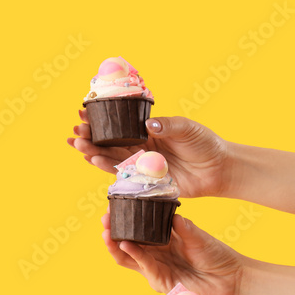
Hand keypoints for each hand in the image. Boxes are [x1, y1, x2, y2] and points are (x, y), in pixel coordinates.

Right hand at [69, 113, 232, 197]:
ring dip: (94, 151)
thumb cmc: (205, 144)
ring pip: (112, 158)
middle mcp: (141, 148)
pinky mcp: (146, 182)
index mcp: (148, 131)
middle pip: (111, 142)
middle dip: (91, 136)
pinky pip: (123, 176)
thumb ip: (167, 125)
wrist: (219, 169)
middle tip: (75, 131)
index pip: (120, 124)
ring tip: (78, 145)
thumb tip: (147, 125)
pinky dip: (107, 168)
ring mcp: (142, 165)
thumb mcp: (187, 129)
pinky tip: (93, 161)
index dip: (101, 119)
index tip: (83, 112)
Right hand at [102, 213, 245, 294]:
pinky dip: (134, 255)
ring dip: (115, 245)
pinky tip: (125, 245)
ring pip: (128, 257)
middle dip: (113, 231)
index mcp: (162, 239)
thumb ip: (184, 228)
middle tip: (104, 218)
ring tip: (106, 232)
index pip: (138, 227)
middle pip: (126, 242)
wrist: (231, 280)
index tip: (115, 204)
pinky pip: (144, 266)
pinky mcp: (160, 281)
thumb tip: (172, 215)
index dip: (125, 217)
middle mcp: (155, 253)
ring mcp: (155, 268)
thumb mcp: (199, 236)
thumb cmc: (216, 256)